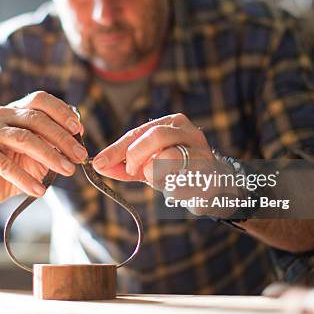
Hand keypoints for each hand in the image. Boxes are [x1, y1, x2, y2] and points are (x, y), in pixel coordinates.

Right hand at [0, 91, 87, 205]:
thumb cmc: (16, 166)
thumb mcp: (40, 153)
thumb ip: (55, 142)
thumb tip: (79, 135)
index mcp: (18, 109)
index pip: (40, 100)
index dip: (61, 112)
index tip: (78, 129)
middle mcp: (1, 114)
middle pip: (36, 119)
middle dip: (62, 138)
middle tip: (80, 156)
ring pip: (24, 139)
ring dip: (50, 156)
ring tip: (68, 171)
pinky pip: (6, 165)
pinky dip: (26, 179)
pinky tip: (40, 190)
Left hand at [91, 113, 212, 184]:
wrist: (214, 186)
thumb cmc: (177, 171)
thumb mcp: (148, 164)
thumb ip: (124, 165)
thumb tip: (99, 166)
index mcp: (173, 123)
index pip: (138, 132)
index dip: (116, 149)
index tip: (99, 163)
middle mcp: (189, 133)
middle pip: (156, 135)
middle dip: (136, 155)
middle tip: (131, 171)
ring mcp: (202, 153)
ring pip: (169, 157)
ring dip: (154, 173)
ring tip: (157, 179)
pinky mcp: (209, 176)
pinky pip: (180, 183)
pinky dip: (170, 190)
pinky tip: (175, 189)